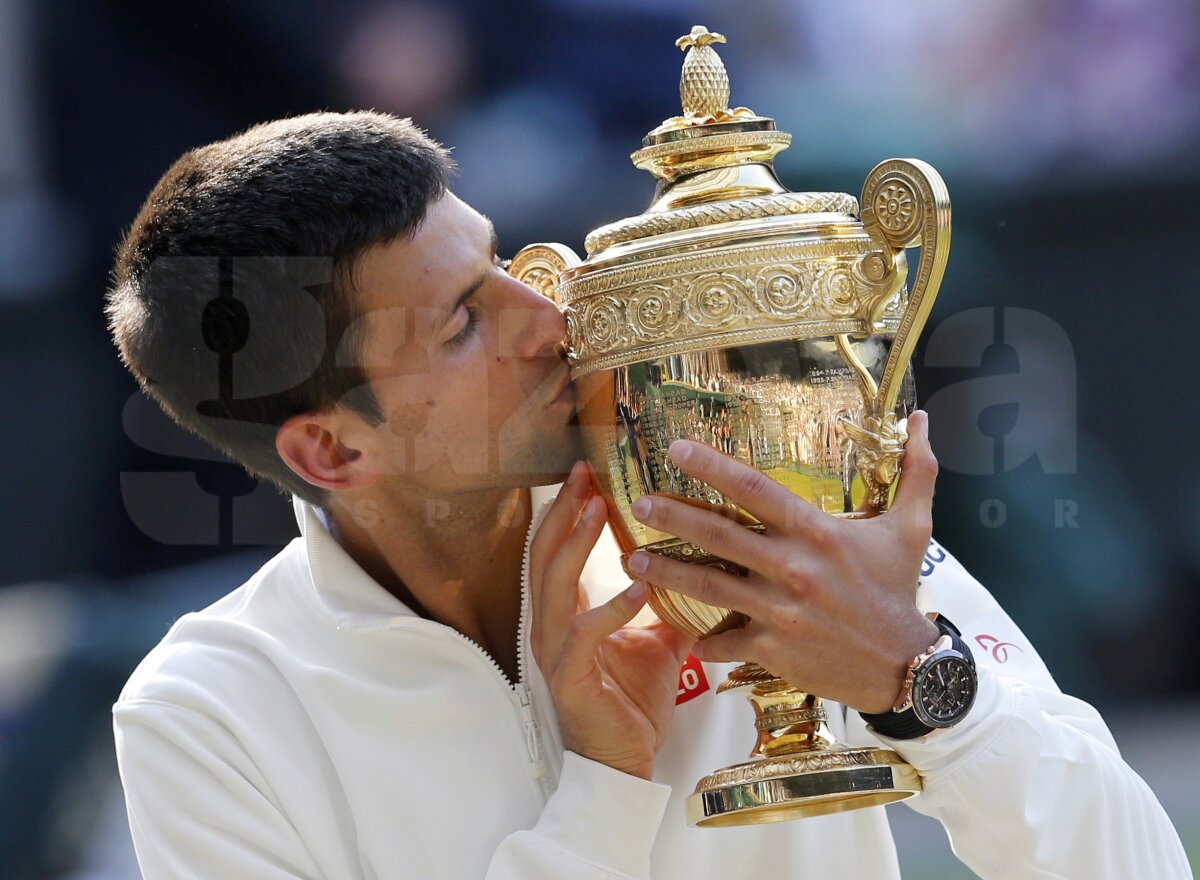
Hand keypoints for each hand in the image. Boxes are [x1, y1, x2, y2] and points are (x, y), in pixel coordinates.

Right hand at [529, 462, 693, 779]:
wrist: (624, 762)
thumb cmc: (634, 700)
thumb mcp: (656, 638)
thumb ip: (664, 600)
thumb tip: (701, 563)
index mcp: (566, 612)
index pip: (554, 547)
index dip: (565, 508)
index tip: (586, 471)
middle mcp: (551, 624)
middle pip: (544, 553)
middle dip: (562, 509)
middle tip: (584, 472)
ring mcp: (555, 650)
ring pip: (555, 583)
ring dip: (576, 543)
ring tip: (597, 509)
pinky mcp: (570, 677)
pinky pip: (586, 633)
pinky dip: (612, 606)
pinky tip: (638, 585)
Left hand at [626, 410, 941, 714]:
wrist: (907, 666)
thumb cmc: (901, 590)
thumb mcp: (913, 526)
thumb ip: (917, 470)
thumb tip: (923, 418)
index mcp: (816, 532)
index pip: (754, 488)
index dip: (712, 467)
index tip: (675, 449)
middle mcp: (792, 567)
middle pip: (719, 534)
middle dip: (673, 516)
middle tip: (639, 504)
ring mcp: (779, 610)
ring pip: (710, 587)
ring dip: (666, 574)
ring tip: (631, 563)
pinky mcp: (773, 649)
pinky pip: (725, 643)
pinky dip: (701, 642)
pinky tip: (679, 635)